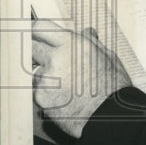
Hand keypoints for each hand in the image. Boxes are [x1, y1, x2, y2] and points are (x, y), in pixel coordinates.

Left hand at [32, 20, 131, 137]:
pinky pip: (38, 91)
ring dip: (44, 75)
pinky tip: (64, 98)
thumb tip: (86, 32)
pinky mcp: (41, 97)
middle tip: (49, 60)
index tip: (35, 34)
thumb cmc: (113, 87)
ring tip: (66, 86)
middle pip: (32, 48)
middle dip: (38, 52)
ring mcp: (46, 78)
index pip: (41, 28)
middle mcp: (57, 58)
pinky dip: (47, 93)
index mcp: (73, 44)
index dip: (36, 31)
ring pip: (35, 71)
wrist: (110, 116)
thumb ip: (91, 43)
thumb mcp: (108, 58)